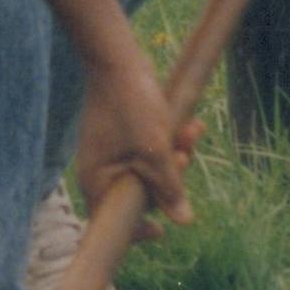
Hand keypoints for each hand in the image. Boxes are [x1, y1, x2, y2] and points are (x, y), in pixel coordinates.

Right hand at [72, 41, 197, 238]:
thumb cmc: (131, 103)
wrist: (118, 58)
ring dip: (175, 156)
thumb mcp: (155, 150)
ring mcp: (112, 154)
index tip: (161, 231)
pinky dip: (169, 142)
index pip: (113, 221)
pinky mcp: (124, 138)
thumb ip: (169, 187)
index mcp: (96, 180)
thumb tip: (184, 221)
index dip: (137, 229)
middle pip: (139, 194)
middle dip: (169, 179)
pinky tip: (190, 124)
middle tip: (184, 155)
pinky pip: (151, 152)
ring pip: (151, 171)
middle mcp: (101, 171)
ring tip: (192, 131)